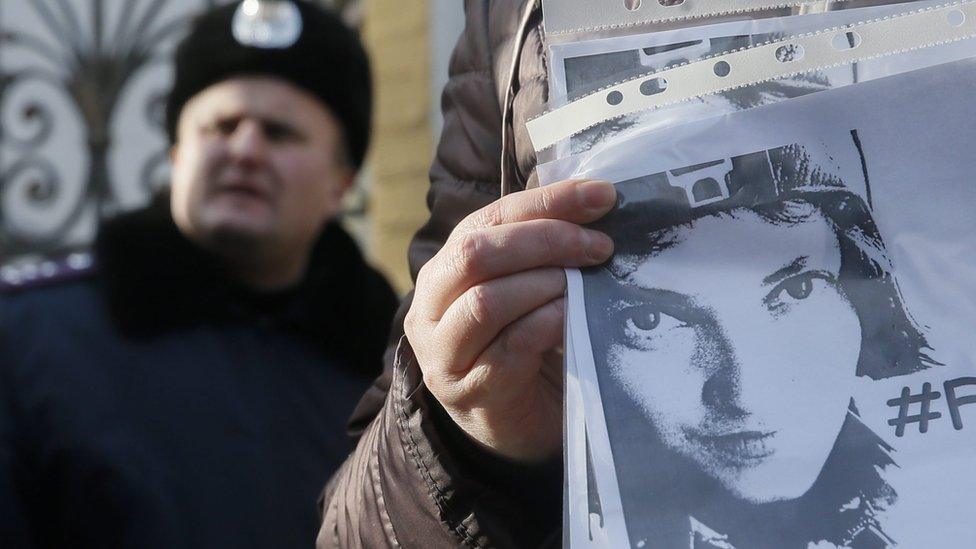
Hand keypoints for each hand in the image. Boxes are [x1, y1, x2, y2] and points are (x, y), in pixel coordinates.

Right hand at [404, 179, 615, 462]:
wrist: (509, 424)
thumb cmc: (523, 346)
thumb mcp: (525, 289)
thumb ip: (543, 251)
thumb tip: (597, 204)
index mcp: (445, 266)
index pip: (490, 217)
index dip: (547, 201)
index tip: (602, 196)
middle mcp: (430, 304)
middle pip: (477, 253)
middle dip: (545, 240)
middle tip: (599, 247)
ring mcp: (443, 351)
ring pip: (487, 301)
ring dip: (545, 284)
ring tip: (583, 284)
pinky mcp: (467, 390)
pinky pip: (509, 347)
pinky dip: (546, 323)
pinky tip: (572, 317)